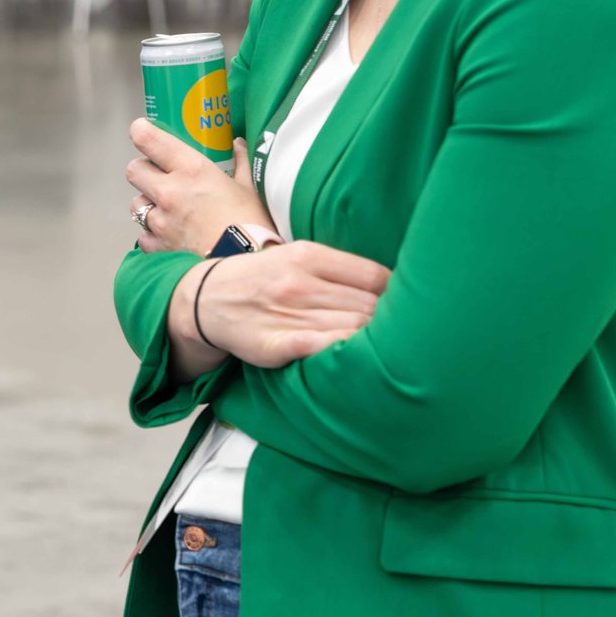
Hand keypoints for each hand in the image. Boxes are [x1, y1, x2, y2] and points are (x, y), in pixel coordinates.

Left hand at [126, 120, 268, 254]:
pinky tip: (171, 235)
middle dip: (143, 171)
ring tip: (168, 210)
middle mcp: (170, 191)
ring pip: (136, 204)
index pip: (148, 139)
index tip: (142, 131)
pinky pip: (143, 235)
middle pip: (133, 170)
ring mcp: (161, 221)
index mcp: (192, 169)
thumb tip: (237, 144)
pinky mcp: (157, 246)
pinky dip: (153, 234)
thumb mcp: (249, 187)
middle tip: (158, 176)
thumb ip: (240, 162)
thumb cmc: (252, 225)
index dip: (141, 132)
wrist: (248, 266)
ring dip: (147, 204)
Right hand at [168, 243, 389, 373]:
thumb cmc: (262, 279)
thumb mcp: (296, 256)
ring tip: (393, 354)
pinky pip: (323, 348)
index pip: (375, 277)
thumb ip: (339, 268)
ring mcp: (288, 313)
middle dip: (392, 323)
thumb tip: (392, 284)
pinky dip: (346, 352)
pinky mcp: (277, 344)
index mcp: (309, 256)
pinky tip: (360, 360)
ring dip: (376, 343)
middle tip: (408, 337)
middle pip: (369, 306)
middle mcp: (300, 282)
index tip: (407, 308)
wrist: (206, 298)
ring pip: (353, 328)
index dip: (399, 296)